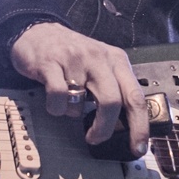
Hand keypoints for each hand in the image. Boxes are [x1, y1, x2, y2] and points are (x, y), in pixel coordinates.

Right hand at [10, 22, 148, 154]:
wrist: (38, 31)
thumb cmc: (72, 55)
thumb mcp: (101, 66)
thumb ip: (115, 89)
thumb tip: (126, 126)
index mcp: (116, 60)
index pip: (135, 97)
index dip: (139, 126)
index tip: (138, 147)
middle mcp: (98, 58)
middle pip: (111, 102)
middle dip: (104, 128)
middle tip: (96, 138)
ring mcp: (74, 60)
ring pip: (80, 103)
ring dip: (73, 113)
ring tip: (69, 103)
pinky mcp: (50, 64)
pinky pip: (58, 97)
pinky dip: (56, 108)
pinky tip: (55, 100)